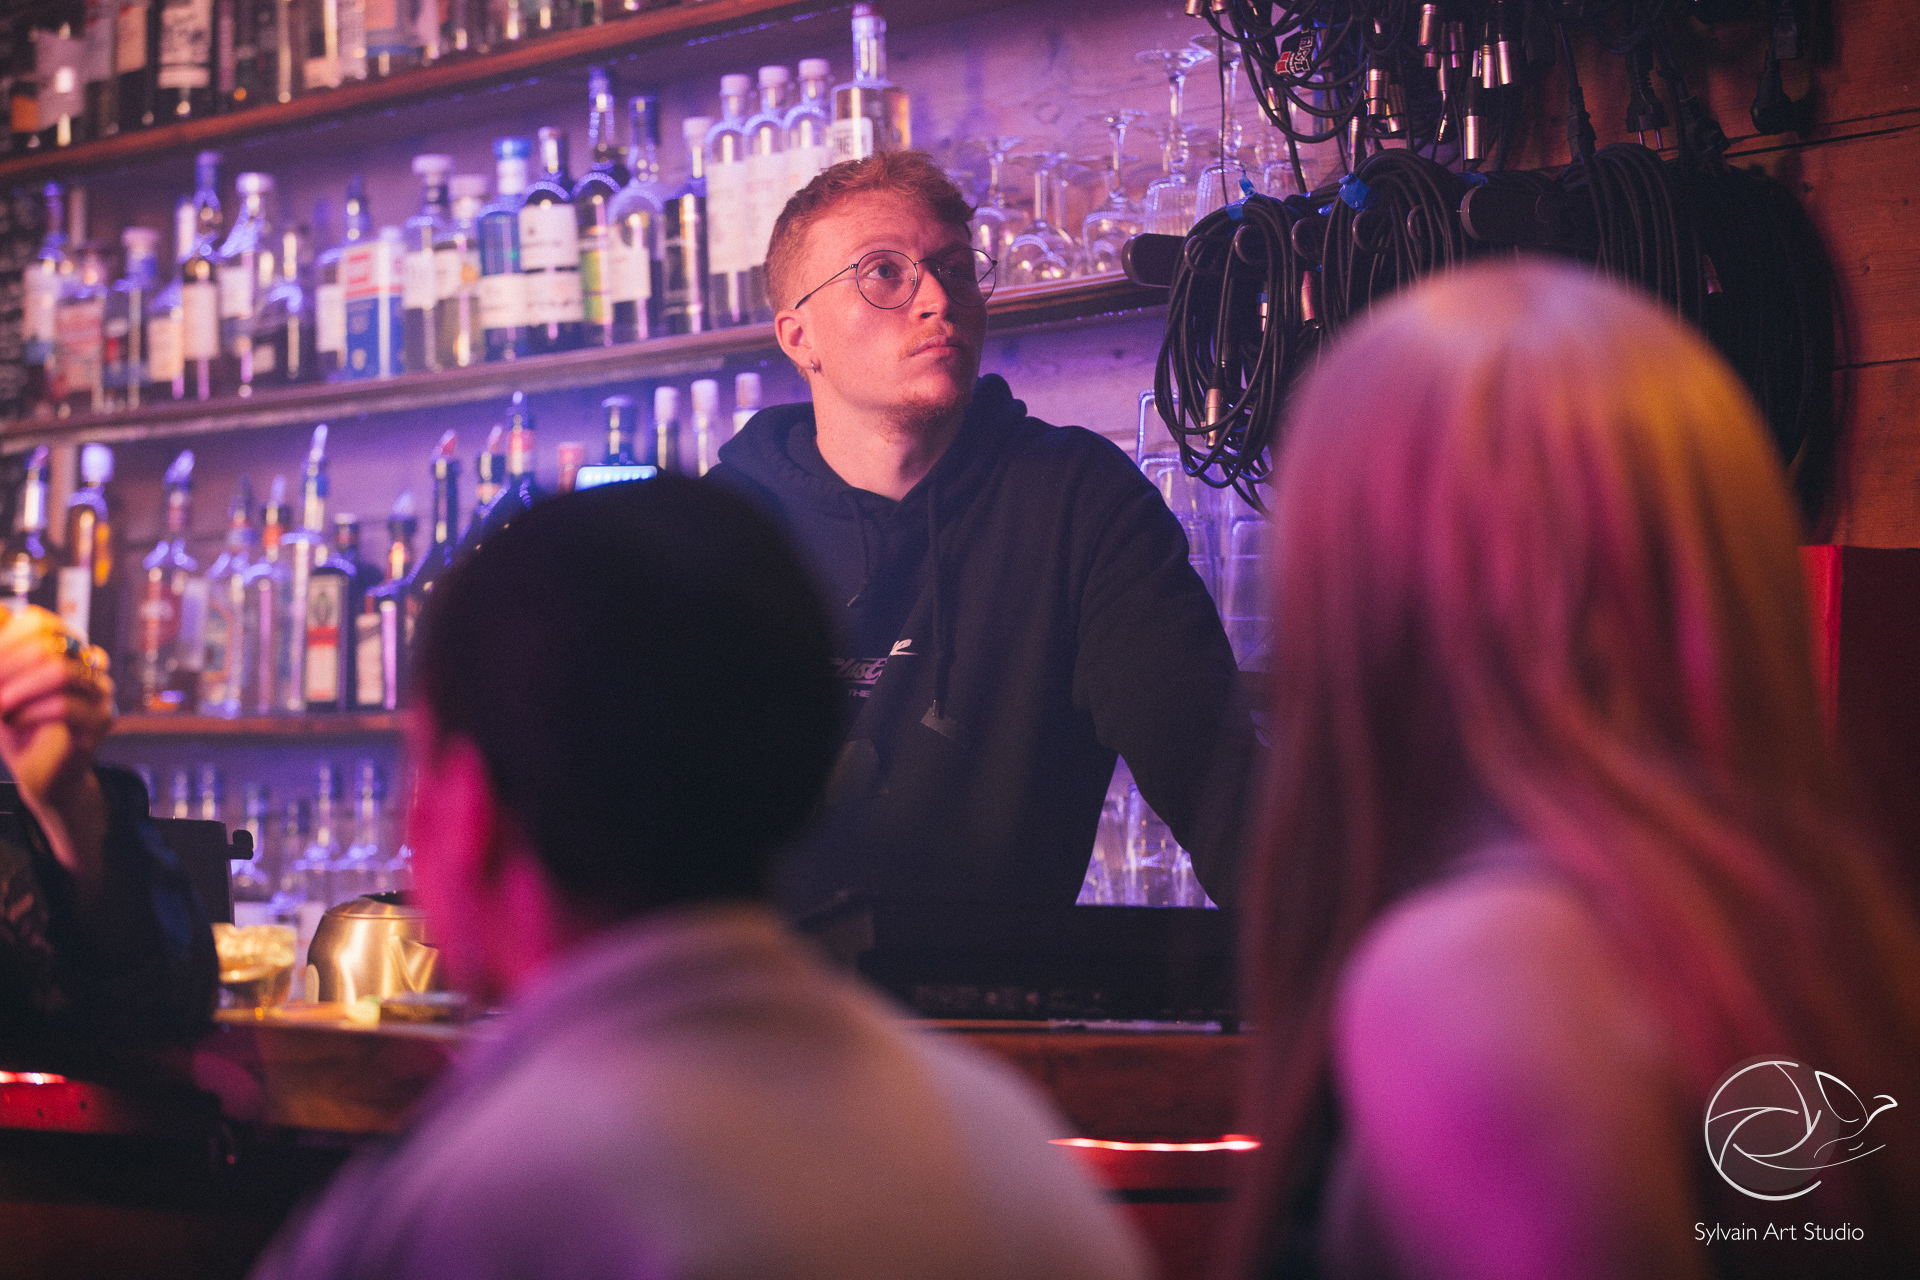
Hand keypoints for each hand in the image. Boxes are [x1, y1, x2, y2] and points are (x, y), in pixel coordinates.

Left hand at [0, 605, 115, 897]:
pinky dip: (32, 712)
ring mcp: (100, 690)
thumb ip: (0, 653)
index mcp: (65, 646)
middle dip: (6, 666)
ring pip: (61, 672)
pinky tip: (14, 720)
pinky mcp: (102, 720)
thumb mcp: (0, 685)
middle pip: (49, 644)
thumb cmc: (15, 724)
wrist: (38, 772)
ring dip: (18, 689)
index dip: (5, 640)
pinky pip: (67, 707)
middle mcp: (89, 662)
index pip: (39, 622)